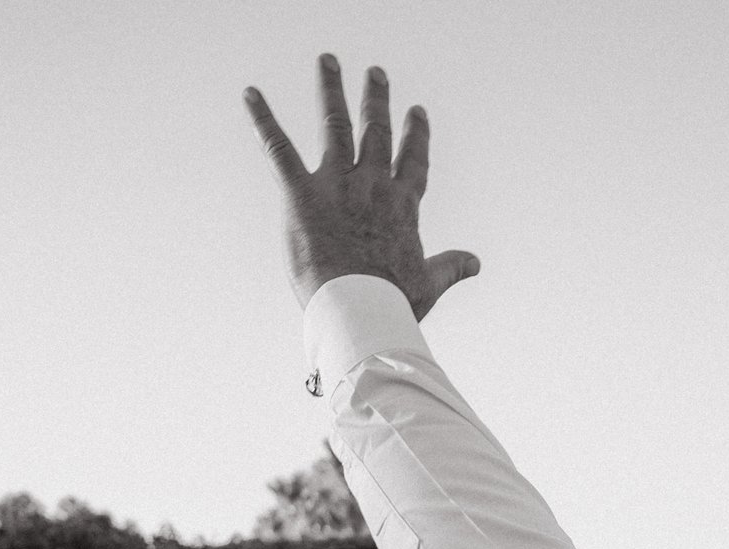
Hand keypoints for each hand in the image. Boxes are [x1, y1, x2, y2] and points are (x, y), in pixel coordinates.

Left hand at [245, 59, 480, 313]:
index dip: (415, 135)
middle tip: (375, 74)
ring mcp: (338, 185)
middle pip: (376, 132)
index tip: (417, 112)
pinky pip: (279, 149)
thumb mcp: (429, 283)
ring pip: (335, 126)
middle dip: (376, 100)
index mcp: (402, 205)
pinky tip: (251, 94)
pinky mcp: (302, 193)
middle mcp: (373, 185)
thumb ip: (451, 267)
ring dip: (331, 90)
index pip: (412, 162)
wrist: (361, 306)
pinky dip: (263, 120)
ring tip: (328, 62)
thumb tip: (477, 263)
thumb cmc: (395, 301)